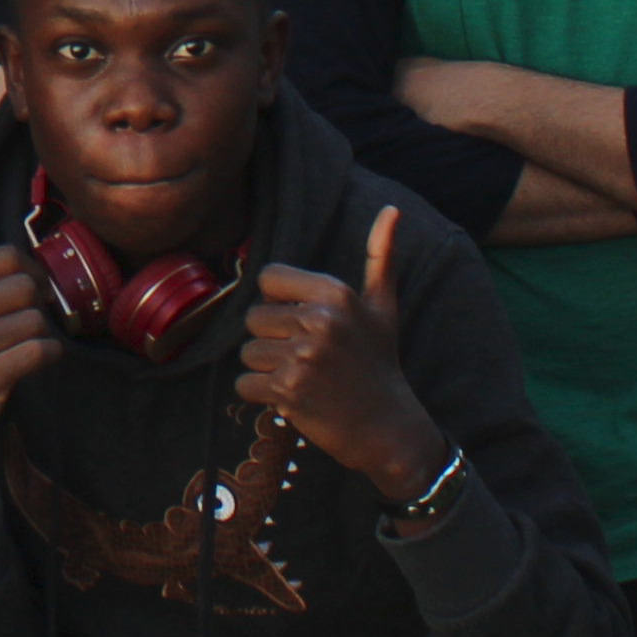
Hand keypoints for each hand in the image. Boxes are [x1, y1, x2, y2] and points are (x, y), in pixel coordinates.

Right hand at [0, 193, 60, 482]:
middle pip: (26, 287)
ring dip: (41, 336)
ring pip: (36, 321)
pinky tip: (31, 364)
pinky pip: (40, 351)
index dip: (29, 274)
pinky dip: (48, 357)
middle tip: (26, 325)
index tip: (24, 296)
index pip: (9, 256)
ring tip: (21, 348)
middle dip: (37, 307)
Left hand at [236, 208, 444, 499]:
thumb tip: (392, 209)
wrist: (389, 427)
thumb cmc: (379, 363)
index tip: (305, 324)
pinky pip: (244, 384)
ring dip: (268, 369)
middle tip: (309, 358)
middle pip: (254, 317)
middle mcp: (320, 320)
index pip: (268, 279)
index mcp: (336, 293)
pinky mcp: (288, 390)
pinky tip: (294, 398)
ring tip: (304, 378)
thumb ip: (381, 256)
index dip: (280, 303)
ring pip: (247, 352)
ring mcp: (303, 356)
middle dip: (274, 340)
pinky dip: (261, 395)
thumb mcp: (383, 307)